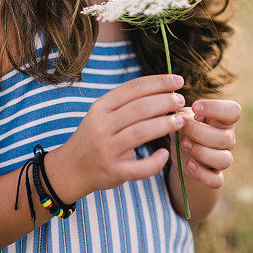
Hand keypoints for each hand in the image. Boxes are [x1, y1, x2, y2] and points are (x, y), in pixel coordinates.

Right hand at [60, 73, 186, 199]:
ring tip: (180, 121)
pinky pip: (138, 168)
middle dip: (165, 101)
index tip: (178, 80)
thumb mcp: (103, 114)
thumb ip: (127, 104)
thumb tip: (164, 90)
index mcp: (101, 107)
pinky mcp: (112, 172)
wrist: (71, 168)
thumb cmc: (95, 137)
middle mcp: (101, 126)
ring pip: (141, 132)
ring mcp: (106, 149)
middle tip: (181, 100)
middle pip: (140, 108)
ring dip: (165, 125)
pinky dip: (155, 162)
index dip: (158, 82)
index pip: (133, 88)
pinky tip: (165, 155)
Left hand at [171, 99, 240, 188]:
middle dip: (199, 132)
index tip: (195, 106)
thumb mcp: (181, 117)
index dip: (216, 108)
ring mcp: (223, 158)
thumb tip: (177, 117)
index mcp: (223, 120)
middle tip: (181, 126)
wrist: (181, 153)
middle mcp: (227, 139)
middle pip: (224, 138)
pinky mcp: (215, 176)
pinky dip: (203, 174)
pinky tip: (189, 164)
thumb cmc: (184, 128)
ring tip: (183, 144)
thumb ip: (180, 114)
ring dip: (202, 152)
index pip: (233, 111)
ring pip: (223, 160)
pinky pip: (216, 181)